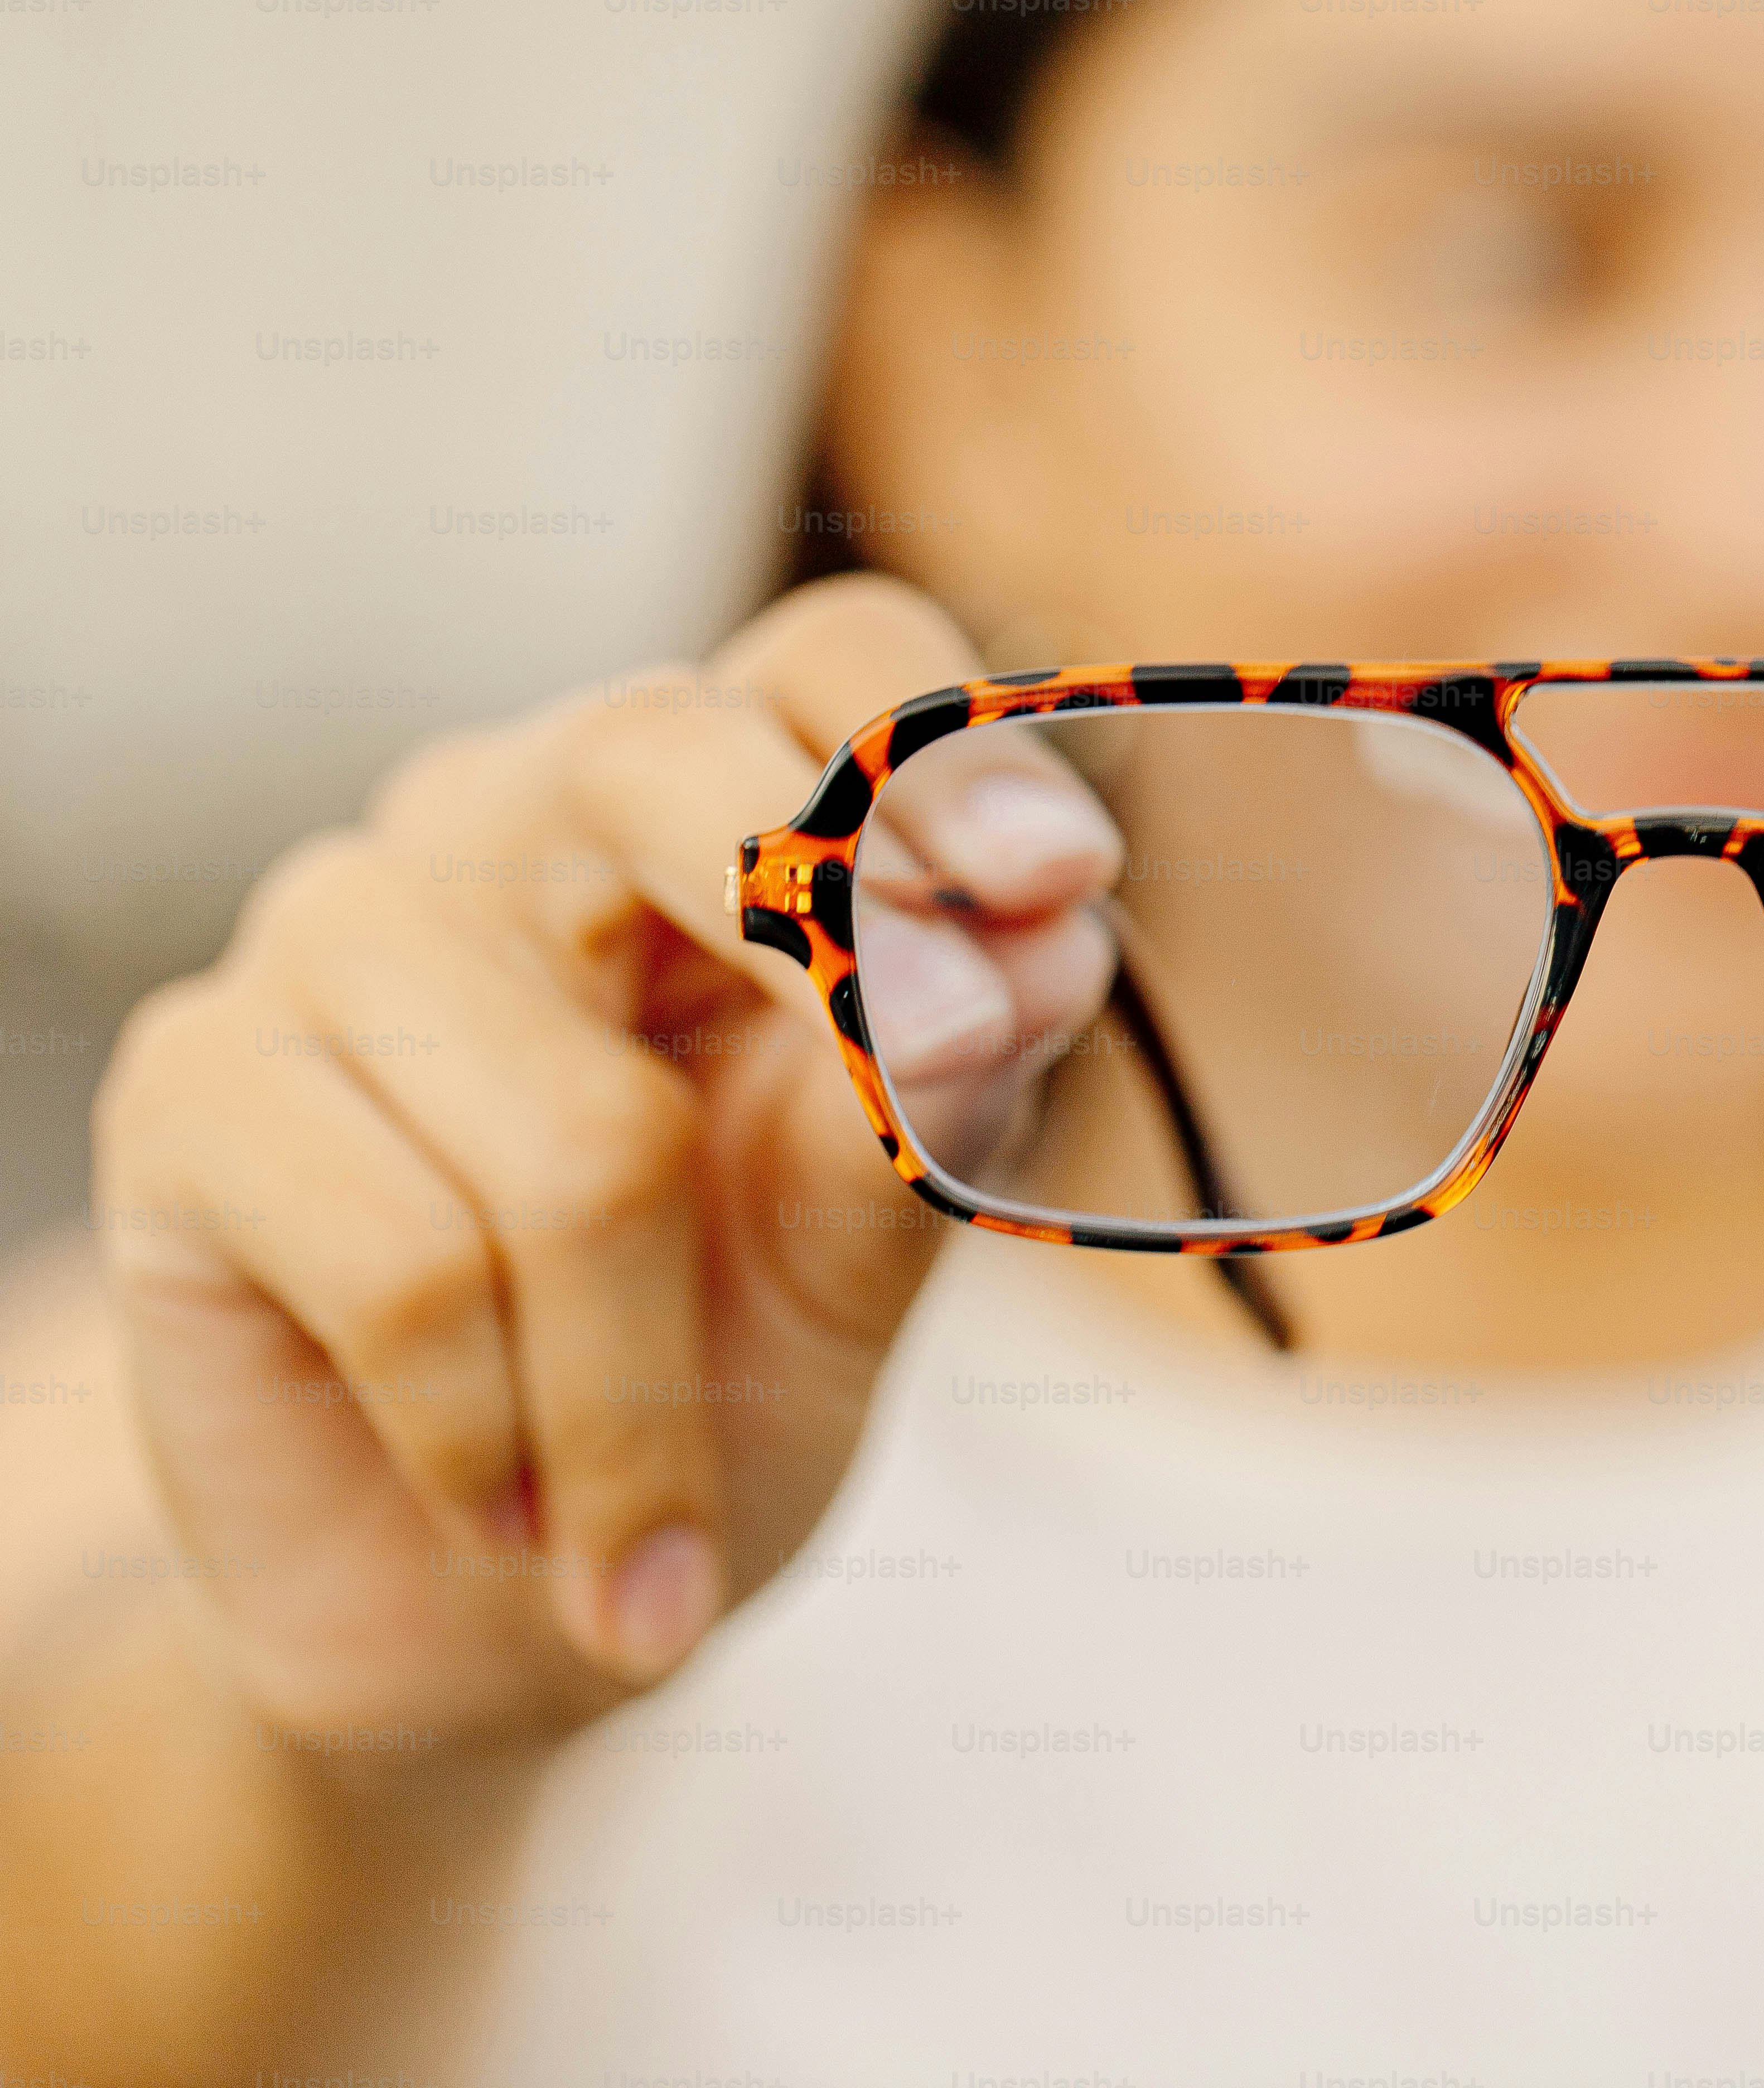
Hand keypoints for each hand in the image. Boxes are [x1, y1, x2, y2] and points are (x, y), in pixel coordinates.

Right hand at [89, 576, 1119, 1740]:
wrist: (490, 1611)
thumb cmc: (711, 1374)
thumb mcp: (867, 1253)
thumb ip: (941, 1104)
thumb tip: (1049, 950)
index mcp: (711, 808)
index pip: (829, 658)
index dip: (942, 745)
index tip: (1061, 879)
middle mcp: (511, 821)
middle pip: (655, 759)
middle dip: (812, 922)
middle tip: (934, 1077)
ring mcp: (337, 932)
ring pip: (580, 1130)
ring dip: (645, 1390)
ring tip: (647, 1529)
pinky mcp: (196, 1084)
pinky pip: (411, 1265)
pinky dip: (501, 1436)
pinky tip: (508, 1507)